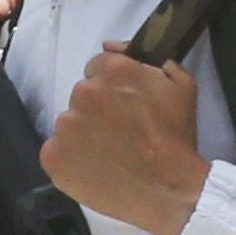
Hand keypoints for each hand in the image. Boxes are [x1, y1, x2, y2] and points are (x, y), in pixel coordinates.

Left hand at [43, 46, 212, 234]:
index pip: (98, 67)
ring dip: (83, 134)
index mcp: (112, 70)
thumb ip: (148, 58)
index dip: (113, 87)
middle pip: (82, 95)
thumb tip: (111, 45)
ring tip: (109, 155)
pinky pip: (56, 152)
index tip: (124, 107)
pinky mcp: (54, 157)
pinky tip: (94, 169)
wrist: (169, 189)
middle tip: (120, 133)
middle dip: (97, 109)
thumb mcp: (181, 86)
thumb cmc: (177, 138)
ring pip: (69, 124)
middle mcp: (84, 93)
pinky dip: (70, 160)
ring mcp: (65, 126)